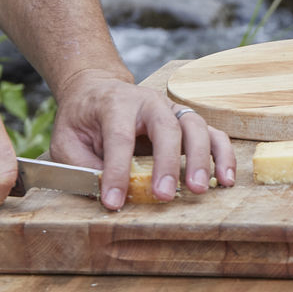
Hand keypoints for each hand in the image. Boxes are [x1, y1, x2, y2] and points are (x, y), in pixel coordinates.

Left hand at [49, 69, 235, 210]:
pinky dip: (223, 156)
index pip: (119, 137)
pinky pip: (214, 135)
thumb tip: (104, 192)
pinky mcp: (189, 121)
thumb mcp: (66, 140)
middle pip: (166, 128)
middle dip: (167, 164)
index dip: (116, 171)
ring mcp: (173, 110)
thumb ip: (82, 165)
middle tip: (164, 195)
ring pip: (196, 128)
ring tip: (199, 188)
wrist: (97, 90)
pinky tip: (225, 179)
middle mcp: (149, 102)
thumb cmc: (83, 119)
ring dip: (201, 159)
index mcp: (114, 103)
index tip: (113, 201)